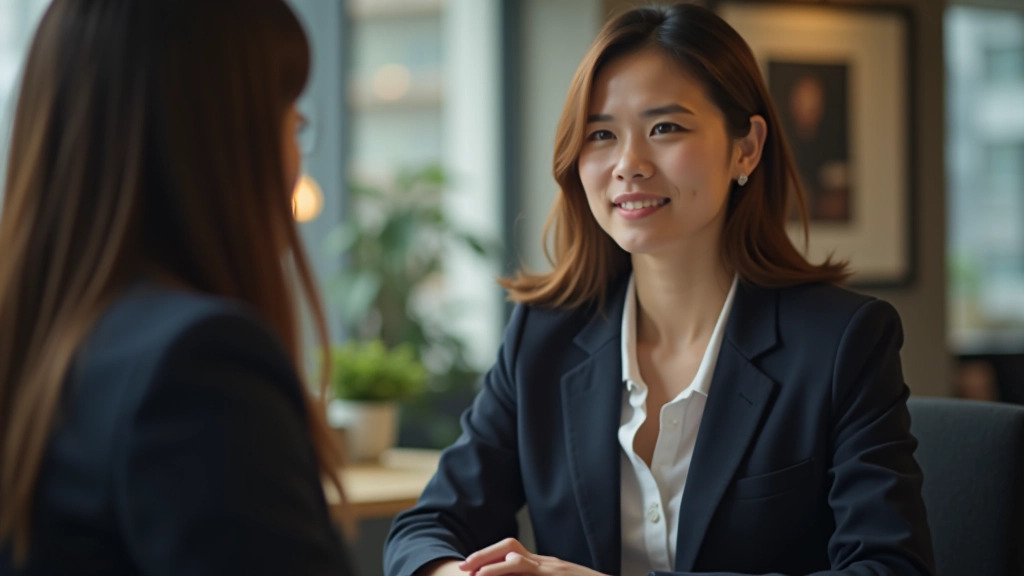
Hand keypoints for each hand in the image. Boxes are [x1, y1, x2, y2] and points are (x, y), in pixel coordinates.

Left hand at [459, 538, 607, 575]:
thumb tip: (515, 570)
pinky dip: (509, 571)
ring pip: (516, 558)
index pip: (511, 552)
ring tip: (474, 573)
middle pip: (509, 548)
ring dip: (492, 565)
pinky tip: (496, 574)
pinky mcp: (556, 575)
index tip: (469, 567)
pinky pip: (528, 570)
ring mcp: (552, 569)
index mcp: (544, 565)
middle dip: (483, 555)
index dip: (488, 557)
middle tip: (463, 567)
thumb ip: (537, 574)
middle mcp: (546, 563)